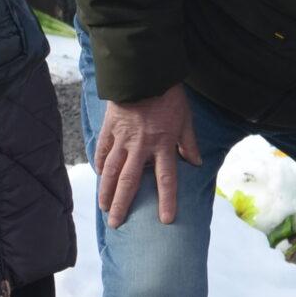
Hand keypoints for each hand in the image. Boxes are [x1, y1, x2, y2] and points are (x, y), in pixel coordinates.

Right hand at [94, 88, 201, 227]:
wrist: (143, 73)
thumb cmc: (169, 95)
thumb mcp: (186, 118)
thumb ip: (189, 143)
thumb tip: (196, 162)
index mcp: (163, 145)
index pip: (166, 179)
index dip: (167, 201)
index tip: (165, 220)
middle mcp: (141, 147)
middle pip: (130, 182)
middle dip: (122, 205)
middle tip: (116, 223)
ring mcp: (122, 139)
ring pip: (112, 171)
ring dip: (107, 191)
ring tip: (104, 207)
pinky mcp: (110, 128)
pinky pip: (103, 150)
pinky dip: (100, 163)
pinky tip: (99, 175)